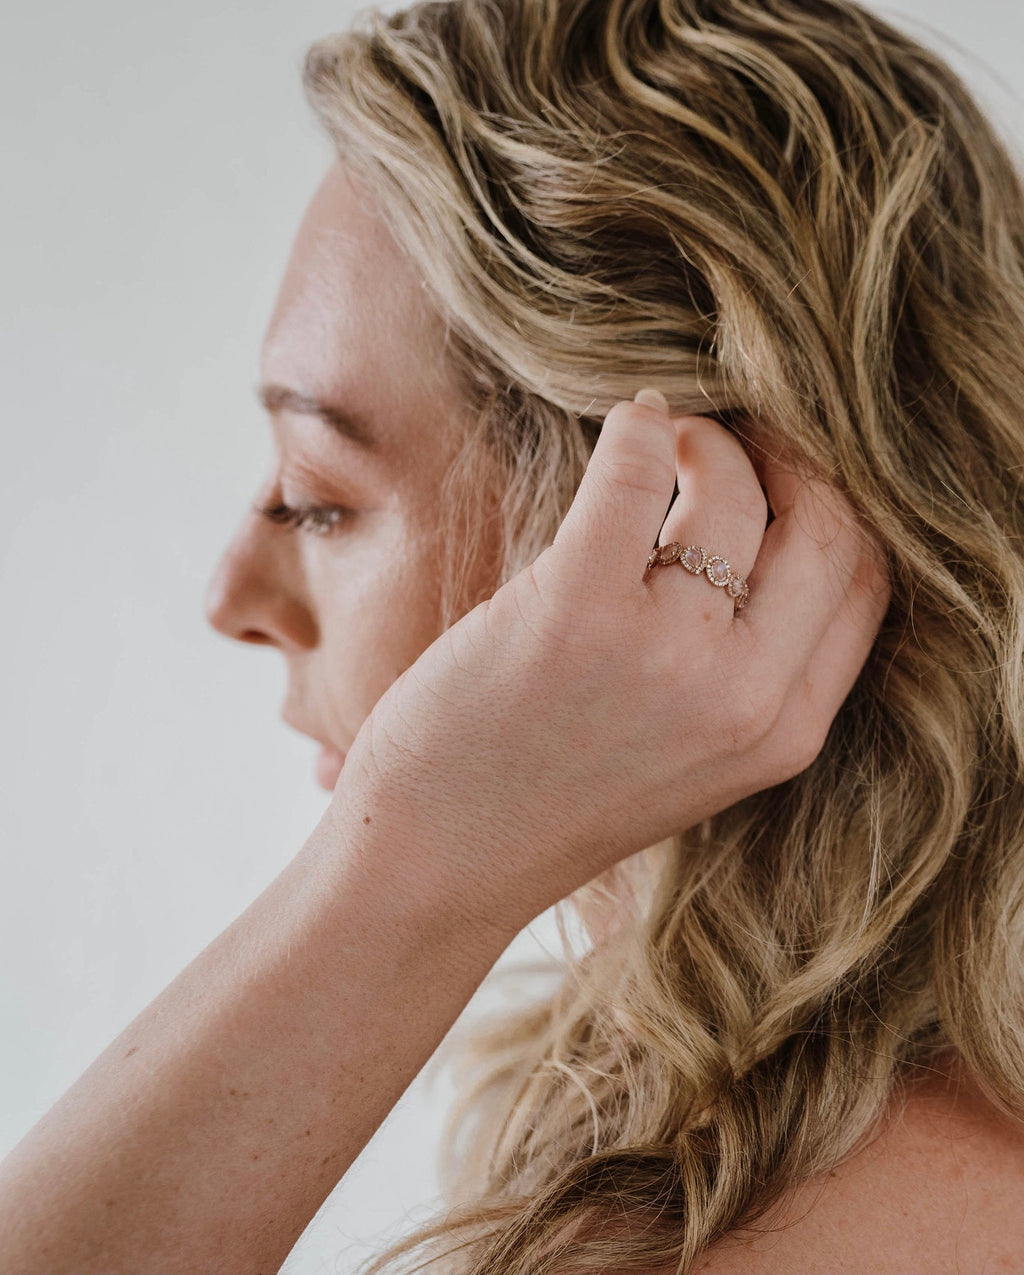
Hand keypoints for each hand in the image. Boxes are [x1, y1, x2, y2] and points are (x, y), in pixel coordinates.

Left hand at [331, 390, 890, 928]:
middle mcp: (741, 696)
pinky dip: (640, 431)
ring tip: (662, 447)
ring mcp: (664, 651)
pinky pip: (636, 473)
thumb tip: (749, 520)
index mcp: (780, 733)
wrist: (439, 856)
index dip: (828, 509)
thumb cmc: (548, 791)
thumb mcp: (688, 753)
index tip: (781, 481)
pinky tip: (626, 431)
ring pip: (735, 490)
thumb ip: (741, 667)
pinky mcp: (577, 609)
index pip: (864, 583)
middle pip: (830, 526)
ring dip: (705, 442)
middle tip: (732, 447)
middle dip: (791, 462)